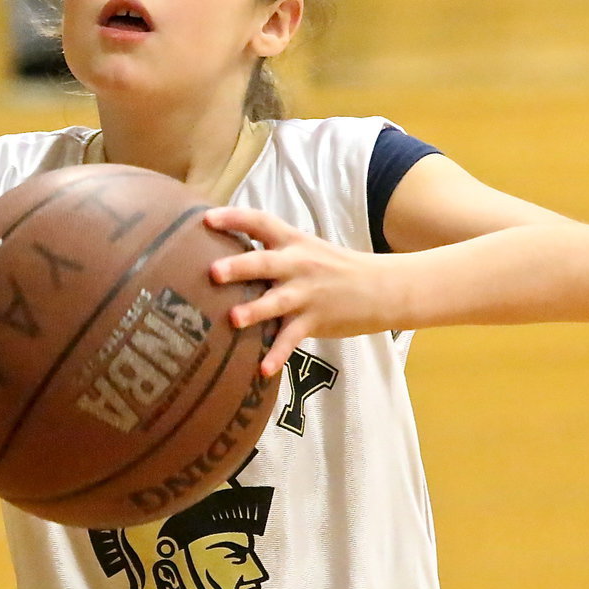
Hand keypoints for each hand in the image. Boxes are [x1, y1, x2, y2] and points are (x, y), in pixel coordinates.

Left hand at [205, 208, 396, 376]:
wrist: (382, 287)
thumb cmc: (336, 269)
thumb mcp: (306, 250)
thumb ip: (273, 251)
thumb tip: (229, 255)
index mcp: (292, 242)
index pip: (260, 222)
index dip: (234, 218)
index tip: (206, 219)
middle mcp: (297, 264)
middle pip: (264, 262)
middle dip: (239, 267)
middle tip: (213, 273)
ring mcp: (306, 293)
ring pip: (276, 301)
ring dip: (255, 310)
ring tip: (233, 320)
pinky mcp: (316, 320)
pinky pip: (293, 338)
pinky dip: (278, 354)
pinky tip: (263, 369)